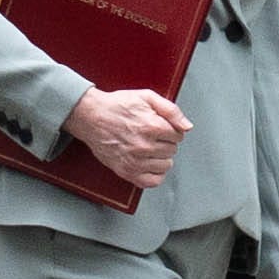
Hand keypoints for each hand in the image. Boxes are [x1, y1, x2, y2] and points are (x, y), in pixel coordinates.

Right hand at [65, 87, 190, 188]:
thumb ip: (171, 110)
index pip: (178, 136)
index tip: (161, 127)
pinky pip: (152, 182)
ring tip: (149, 148)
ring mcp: (135, 161)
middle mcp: (144, 146)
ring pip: (166, 166)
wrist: (91, 116)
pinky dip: (155, 174)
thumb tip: (187, 127)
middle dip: (165, 142)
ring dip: (161, 157)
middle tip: (152, 135)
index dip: (171, 130)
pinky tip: (149, 163)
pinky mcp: (127, 172)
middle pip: (172, 150)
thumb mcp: (146, 97)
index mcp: (152, 126)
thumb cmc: (117, 106)